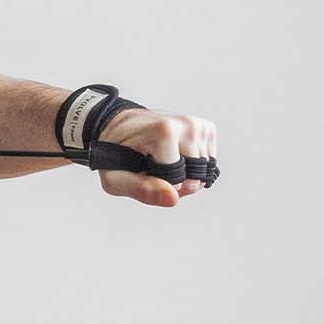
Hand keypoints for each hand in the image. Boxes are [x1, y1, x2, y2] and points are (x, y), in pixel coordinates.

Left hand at [94, 107, 217, 207]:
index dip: (159, 187)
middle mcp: (187, 124)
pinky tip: (175, 158)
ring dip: (184, 177)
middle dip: (175, 185)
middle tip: (151, 171)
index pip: (178, 182)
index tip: (141, 174)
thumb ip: (142, 190)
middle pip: (194, 180)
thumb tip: (173, 198)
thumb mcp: (115, 177)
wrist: (121, 126)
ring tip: (162, 163)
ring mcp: (199, 125)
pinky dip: (193, 168)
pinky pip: (209, 164)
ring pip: (204, 174)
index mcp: (165, 131)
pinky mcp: (207, 129)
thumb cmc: (116, 153)